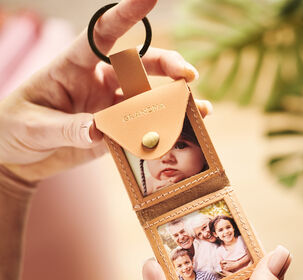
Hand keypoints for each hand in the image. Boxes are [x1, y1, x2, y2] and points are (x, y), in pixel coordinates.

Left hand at [0, 0, 211, 181]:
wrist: (19, 156)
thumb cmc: (15, 129)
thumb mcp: (33, 126)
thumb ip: (66, 128)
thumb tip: (99, 129)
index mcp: (72, 66)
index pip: (100, 34)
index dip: (125, 15)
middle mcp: (97, 81)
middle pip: (138, 65)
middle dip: (166, 66)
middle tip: (187, 75)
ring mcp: (109, 106)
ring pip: (147, 97)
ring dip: (173, 101)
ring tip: (199, 108)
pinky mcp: (115, 130)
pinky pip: (141, 128)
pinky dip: (162, 129)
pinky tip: (182, 130)